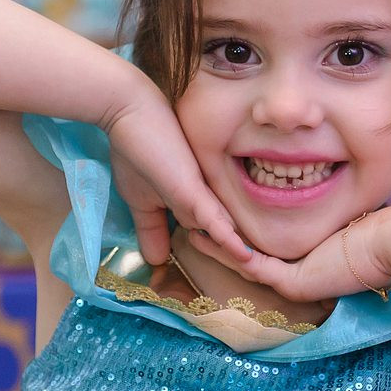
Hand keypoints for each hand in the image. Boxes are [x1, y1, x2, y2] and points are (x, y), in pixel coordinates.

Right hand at [104, 87, 248, 266]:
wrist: (127, 112)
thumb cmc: (136, 150)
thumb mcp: (140, 200)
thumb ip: (152, 228)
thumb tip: (156, 261)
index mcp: (193, 203)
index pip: (211, 237)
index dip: (221, 255)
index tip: (240, 274)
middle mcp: (203, 200)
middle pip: (224, 238)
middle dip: (240, 259)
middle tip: (262, 277)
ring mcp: (200, 195)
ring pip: (226, 233)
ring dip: (241, 255)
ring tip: (263, 274)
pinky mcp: (192, 190)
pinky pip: (214, 220)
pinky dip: (228, 240)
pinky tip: (245, 256)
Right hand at [185, 210, 390, 303]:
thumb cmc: (377, 226)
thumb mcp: (341, 220)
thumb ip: (325, 215)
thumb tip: (323, 192)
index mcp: (308, 265)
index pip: (266, 253)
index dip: (241, 236)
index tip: (221, 217)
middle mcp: (297, 277)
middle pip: (248, 260)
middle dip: (221, 241)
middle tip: (194, 224)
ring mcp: (294, 283)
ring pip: (244, 263)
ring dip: (218, 246)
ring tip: (191, 227)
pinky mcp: (293, 282)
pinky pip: (251, 264)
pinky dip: (228, 249)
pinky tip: (208, 233)